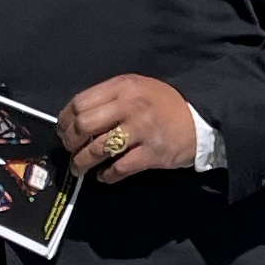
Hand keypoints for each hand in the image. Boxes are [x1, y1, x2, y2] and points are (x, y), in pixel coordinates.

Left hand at [57, 75, 199, 184]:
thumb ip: (109, 98)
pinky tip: (104, 176)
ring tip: (79, 168)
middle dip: (70, 142)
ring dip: (82, 162)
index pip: (80, 102)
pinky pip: (120, 168)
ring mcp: (142, 130)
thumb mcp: (137, 88)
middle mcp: (130, 106)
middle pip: (84, 125)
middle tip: (70, 150)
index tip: (63, 131)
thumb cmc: (164, 104)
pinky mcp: (152, 153)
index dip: (65, 120)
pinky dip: (107, 176)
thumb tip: (76, 119)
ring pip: (98, 149)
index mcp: (123, 87)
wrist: (201, 118)